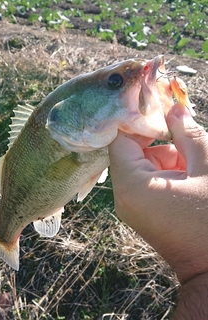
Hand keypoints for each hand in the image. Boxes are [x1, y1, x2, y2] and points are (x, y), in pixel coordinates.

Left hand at [108, 103, 207, 283]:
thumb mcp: (206, 169)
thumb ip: (189, 134)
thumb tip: (174, 108)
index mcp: (132, 184)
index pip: (120, 138)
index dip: (138, 119)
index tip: (160, 106)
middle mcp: (124, 196)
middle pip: (132, 150)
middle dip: (161, 139)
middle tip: (187, 134)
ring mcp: (132, 207)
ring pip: (144, 165)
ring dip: (169, 156)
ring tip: (195, 167)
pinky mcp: (143, 213)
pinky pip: (149, 181)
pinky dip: (168, 172)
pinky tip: (191, 177)